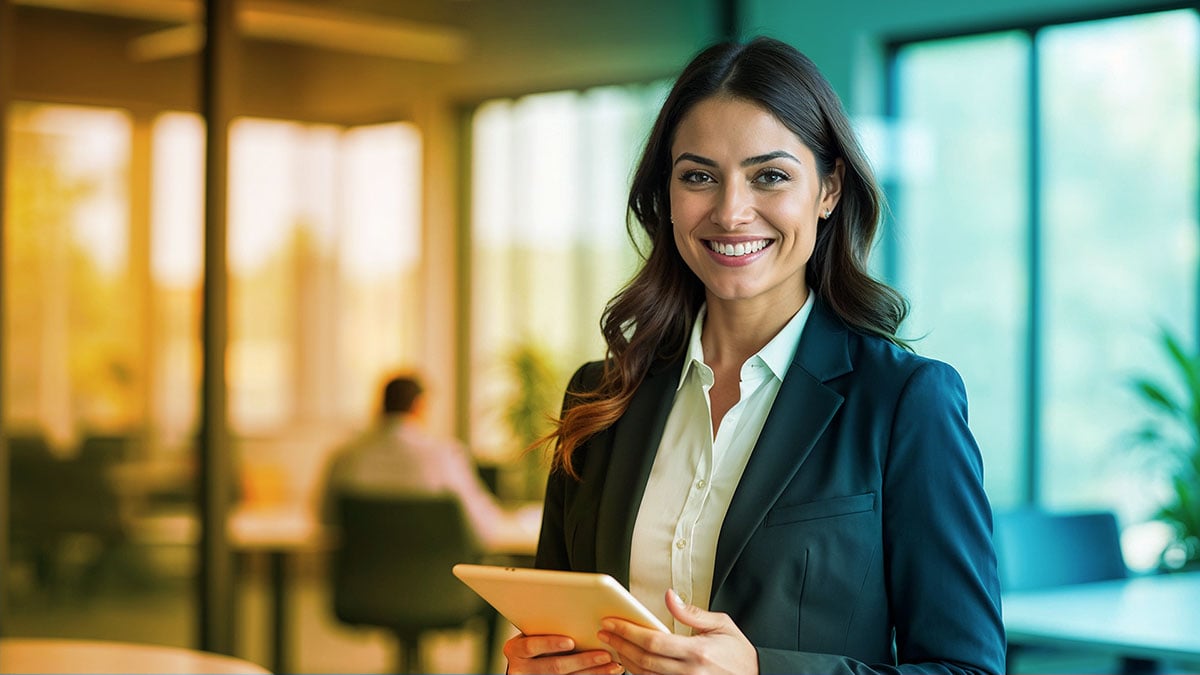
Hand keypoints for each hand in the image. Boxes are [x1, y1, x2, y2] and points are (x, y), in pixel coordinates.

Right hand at [503, 633, 623, 674]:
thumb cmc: (532, 640)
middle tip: (603, 655)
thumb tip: (577, 614)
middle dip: (582, 660)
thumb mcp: (531, 633)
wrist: (524, 664)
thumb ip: (545, 627)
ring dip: (593, 672)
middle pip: (554, 666)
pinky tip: (605, 672)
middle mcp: (520, 668)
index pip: (530, 646)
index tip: (570, 642)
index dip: (550, 644)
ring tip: (612, 665)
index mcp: (514, 650)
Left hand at [596, 589, 757, 674]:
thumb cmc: (739, 654)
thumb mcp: (721, 625)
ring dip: (625, 660)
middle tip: (605, 633)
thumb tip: (670, 596)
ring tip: (613, 646)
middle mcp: (689, 672)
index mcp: (698, 652)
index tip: (613, 623)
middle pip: (643, 660)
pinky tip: (630, 663)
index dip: (628, 632)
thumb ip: (692, 613)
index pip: (654, 641)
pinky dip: (639, 673)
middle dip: (620, 645)